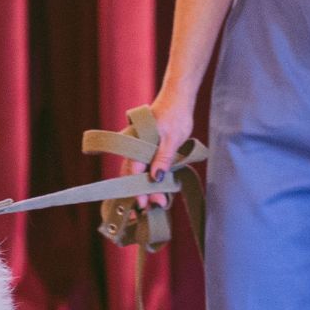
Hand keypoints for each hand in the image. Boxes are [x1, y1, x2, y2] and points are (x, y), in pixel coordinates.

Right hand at [138, 87, 196, 207]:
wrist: (177, 99)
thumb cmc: (176, 116)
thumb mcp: (173, 138)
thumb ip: (164, 158)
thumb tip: (156, 178)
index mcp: (137, 143)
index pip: (134, 173)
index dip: (138, 190)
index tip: (144, 205)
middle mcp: (134, 146)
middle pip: (132, 176)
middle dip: (140, 194)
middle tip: (148, 211)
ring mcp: (139, 148)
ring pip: (137, 173)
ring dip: (143, 189)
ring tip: (153, 204)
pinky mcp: (146, 150)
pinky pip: (143, 167)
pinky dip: (147, 180)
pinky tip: (155, 190)